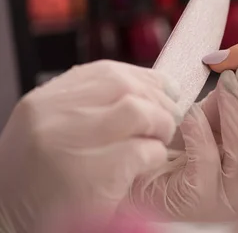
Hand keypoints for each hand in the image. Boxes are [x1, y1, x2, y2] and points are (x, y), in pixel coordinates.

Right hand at [0, 60, 179, 232]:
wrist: (10, 222)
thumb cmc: (42, 179)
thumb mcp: (53, 130)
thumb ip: (90, 106)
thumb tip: (150, 90)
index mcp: (45, 101)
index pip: (107, 72)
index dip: (145, 79)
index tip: (165, 90)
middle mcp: (51, 116)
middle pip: (126, 87)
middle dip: (159, 101)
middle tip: (169, 119)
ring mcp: (68, 143)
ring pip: (138, 111)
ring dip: (161, 124)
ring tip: (160, 140)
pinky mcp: (91, 175)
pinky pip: (143, 150)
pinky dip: (156, 155)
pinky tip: (147, 165)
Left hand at [124, 62, 237, 221]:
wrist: (144, 180)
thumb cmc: (182, 150)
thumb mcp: (215, 118)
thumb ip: (232, 99)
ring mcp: (229, 196)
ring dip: (235, 107)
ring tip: (226, 81)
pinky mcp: (199, 200)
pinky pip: (205, 159)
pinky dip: (200, 129)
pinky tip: (193, 112)